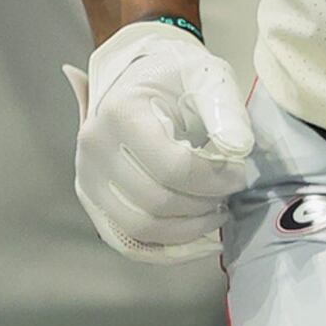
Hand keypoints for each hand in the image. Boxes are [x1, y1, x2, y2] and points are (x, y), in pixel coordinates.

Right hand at [71, 19, 255, 262]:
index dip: (217, 179)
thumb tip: (238, 149)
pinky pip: (127, 241)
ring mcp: (87, 176)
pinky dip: (164, 248)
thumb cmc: (174, 77)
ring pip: (141, 227)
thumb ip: (227, 110)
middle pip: (157, 202)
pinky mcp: (91, 197)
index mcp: (120, 115)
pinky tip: (195, 236)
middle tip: (228, 191)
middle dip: (205, 204)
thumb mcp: (207, 77)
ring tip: (214, 210)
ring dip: (188, 229)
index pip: (173, 168)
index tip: (239, 172)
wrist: (139, 77)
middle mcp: (93, 148)